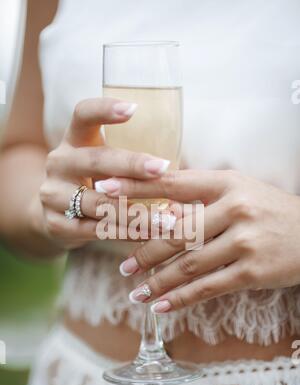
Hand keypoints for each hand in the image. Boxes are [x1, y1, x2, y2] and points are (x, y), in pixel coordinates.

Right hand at [30, 98, 170, 250]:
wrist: (56, 216)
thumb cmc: (93, 183)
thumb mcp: (103, 165)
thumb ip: (128, 161)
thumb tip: (180, 165)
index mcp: (74, 140)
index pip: (82, 115)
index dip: (104, 109)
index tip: (133, 108)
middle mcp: (59, 162)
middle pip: (96, 160)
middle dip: (132, 165)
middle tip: (163, 168)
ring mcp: (53, 194)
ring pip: (99, 202)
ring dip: (137, 212)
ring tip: (167, 219)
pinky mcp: (55, 224)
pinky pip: (95, 230)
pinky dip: (125, 233)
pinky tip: (148, 235)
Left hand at [104, 169, 299, 310]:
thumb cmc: (268, 210)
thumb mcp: (238, 190)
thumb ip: (200, 195)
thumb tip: (156, 205)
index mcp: (226, 183)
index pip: (172, 183)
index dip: (135, 187)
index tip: (104, 188)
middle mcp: (234, 208)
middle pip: (175, 231)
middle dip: (143, 251)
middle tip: (122, 267)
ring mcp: (244, 241)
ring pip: (188, 264)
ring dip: (157, 281)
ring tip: (136, 291)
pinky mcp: (252, 271)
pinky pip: (208, 287)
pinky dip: (181, 298)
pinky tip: (161, 306)